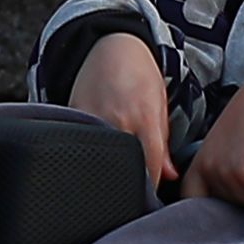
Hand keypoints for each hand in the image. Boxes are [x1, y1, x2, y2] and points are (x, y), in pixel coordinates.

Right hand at [74, 31, 177, 191]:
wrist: (111, 45)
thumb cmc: (140, 74)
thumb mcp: (159, 105)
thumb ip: (163, 144)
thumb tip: (170, 177)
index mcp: (144, 119)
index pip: (151, 170)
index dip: (152, 188)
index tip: (151, 198)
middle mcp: (118, 121)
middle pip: (124, 169)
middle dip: (129, 183)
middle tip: (131, 190)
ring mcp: (92, 119)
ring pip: (100, 160)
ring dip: (106, 169)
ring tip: (111, 171)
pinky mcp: (73, 115)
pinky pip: (81, 144)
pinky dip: (88, 152)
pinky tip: (94, 152)